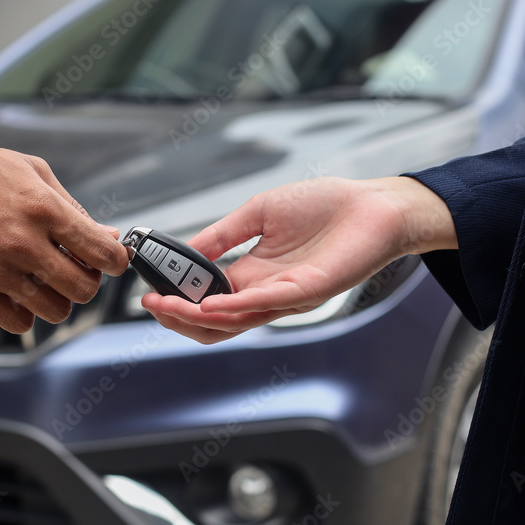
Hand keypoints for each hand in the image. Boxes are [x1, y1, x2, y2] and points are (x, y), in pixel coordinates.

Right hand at [0, 145, 128, 332]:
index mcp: (43, 209)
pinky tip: (19, 290)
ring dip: (58, 298)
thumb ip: (74, 207)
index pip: (102, 252)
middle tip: (76, 268)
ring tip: (45, 278)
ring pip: (56, 311)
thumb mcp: (33, 172)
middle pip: (84, 289)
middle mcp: (23, 243)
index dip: (116, 260)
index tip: (112, 260)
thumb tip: (109, 237)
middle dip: (88, 280)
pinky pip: (21, 323)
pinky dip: (25, 312)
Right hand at [142, 176, 455, 342]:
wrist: (374, 205)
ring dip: (197, 316)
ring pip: (235, 319)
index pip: (207, 297)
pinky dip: (235, 305)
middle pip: (216, 320)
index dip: (178, 298)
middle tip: (152, 305)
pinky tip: (209, 302)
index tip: (150, 289)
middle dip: (179, 315)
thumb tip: (186, 248)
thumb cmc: (324, 206)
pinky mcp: (309, 289)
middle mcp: (267, 291)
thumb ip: (223, 234)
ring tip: (167, 306)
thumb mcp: (259, 213)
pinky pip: (267, 303)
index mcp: (253, 273)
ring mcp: (287, 295)